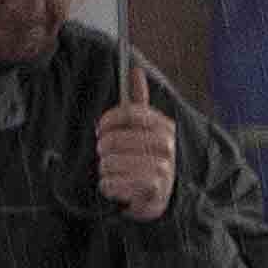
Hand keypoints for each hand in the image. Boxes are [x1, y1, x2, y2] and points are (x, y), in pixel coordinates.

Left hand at [92, 96, 177, 220]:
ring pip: (111, 162)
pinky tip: (116, 187)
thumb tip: (136, 70)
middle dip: (103, 149)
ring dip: (105, 169)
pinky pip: (113, 183)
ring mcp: (162, 169)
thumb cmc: (147, 158)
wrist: (160, 197)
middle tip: (106, 154)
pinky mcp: (153, 190)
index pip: (131, 113)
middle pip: (115, 139)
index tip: (100, 128)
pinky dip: (108, 186)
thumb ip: (139, 101)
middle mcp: (167, 146)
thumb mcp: (146, 129)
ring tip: (113, 172)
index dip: (109, 120)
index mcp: (165, 127)